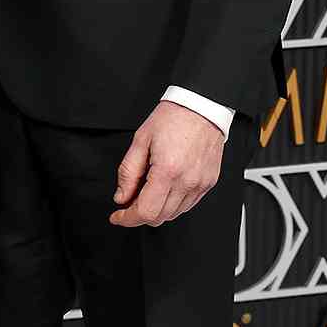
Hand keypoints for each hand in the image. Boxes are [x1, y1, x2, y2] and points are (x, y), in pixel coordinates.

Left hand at [110, 100, 224, 227]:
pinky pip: (187, 205)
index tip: (118, 217)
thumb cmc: (173, 118)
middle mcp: (187, 181)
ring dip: (156, 210)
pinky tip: (164, 190)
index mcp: (167, 170)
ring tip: (146, 193)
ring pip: (173, 214)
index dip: (127, 219)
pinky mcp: (209, 183)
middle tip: (128, 202)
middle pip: (159, 217)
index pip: (145, 211)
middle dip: (139, 215)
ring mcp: (200, 184)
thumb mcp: (140, 141)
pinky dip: (172, 204)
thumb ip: (128, 173)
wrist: (202, 107)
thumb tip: (121, 197)